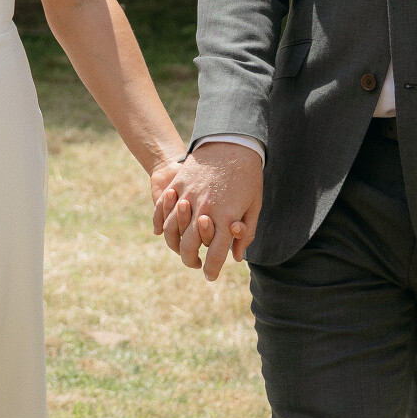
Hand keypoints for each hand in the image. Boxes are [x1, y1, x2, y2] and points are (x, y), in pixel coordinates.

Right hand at [154, 142, 263, 281]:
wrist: (232, 141)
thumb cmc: (248, 175)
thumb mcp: (253, 204)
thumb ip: (245, 232)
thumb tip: (237, 257)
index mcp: (226, 217)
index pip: (215, 254)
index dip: (212, 269)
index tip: (210, 276)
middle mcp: (205, 210)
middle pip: (190, 246)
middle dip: (191, 260)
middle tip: (196, 265)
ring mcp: (189, 196)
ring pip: (173, 229)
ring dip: (175, 243)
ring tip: (182, 249)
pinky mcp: (179, 184)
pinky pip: (164, 209)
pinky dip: (162, 222)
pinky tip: (166, 230)